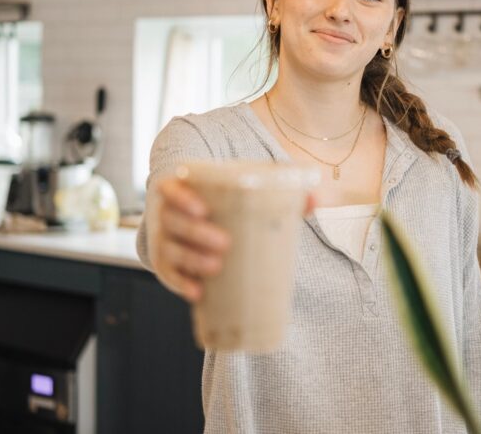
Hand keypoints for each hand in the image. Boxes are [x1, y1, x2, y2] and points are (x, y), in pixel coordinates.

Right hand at [148, 176, 315, 302]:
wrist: (198, 221)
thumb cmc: (224, 204)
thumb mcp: (244, 193)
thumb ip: (279, 194)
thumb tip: (316, 199)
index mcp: (182, 190)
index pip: (171, 188)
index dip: (182, 198)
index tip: (203, 210)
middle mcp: (166, 214)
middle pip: (172, 222)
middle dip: (195, 233)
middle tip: (225, 243)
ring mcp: (163, 241)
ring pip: (169, 250)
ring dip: (189, 260)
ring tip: (215, 266)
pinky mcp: (167, 265)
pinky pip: (167, 275)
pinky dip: (180, 284)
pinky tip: (197, 293)